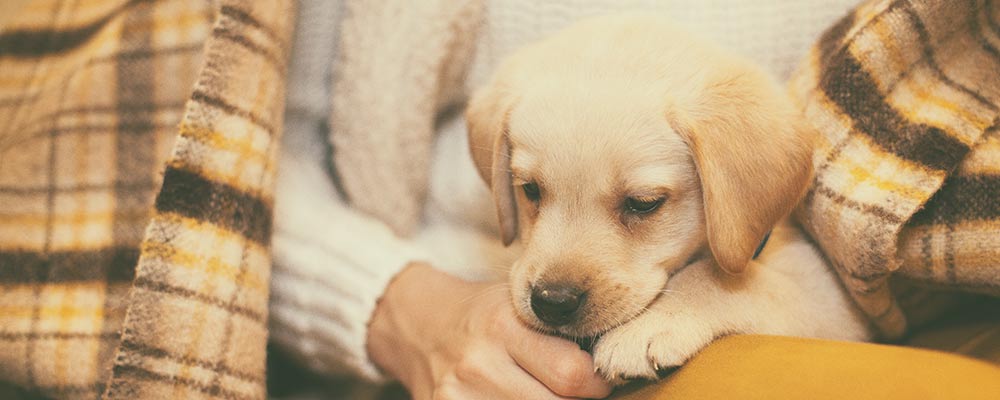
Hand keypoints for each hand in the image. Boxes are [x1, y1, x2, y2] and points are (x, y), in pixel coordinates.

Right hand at [367, 262, 611, 398]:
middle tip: (575, 392)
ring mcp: (457, 395)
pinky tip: (518, 397)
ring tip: (543, 392)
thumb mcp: (521, 306)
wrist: (423, 325)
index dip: (596, 384)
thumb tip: (616, 370)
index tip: (597, 381)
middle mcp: (478, 362)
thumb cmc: (487, 316)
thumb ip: (561, 334)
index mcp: (503, 325)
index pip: (574, 375)